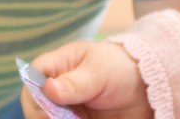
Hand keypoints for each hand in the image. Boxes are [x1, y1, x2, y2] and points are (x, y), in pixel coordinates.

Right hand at [20, 42, 151, 118]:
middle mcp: (56, 90)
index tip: (49, 111)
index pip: (31, 80)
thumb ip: (75, 82)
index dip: (35, 97)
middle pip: (36, 109)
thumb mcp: (99, 72)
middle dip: (48, 118)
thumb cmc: (121, 68)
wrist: (147, 88)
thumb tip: (48, 88)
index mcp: (57, 67)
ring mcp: (65, 109)